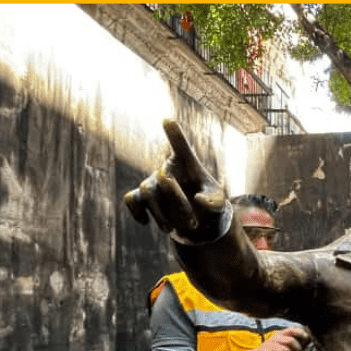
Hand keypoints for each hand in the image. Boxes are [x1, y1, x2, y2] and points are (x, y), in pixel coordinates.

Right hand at [123, 119, 228, 241]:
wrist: (198, 222)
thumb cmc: (210, 205)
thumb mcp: (220, 205)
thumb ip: (215, 203)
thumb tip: (198, 200)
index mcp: (188, 164)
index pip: (181, 147)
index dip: (174, 135)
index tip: (168, 120)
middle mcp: (167, 169)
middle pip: (164, 179)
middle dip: (177, 202)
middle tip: (192, 223)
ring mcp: (152, 182)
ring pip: (148, 193)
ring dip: (160, 214)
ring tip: (171, 230)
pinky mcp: (143, 198)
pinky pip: (131, 199)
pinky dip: (136, 212)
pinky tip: (146, 222)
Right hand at [251, 327, 310, 350]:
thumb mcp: (279, 346)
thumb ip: (289, 344)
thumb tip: (304, 345)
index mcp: (278, 335)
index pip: (291, 330)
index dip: (300, 333)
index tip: (307, 338)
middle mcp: (273, 339)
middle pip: (291, 341)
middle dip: (297, 350)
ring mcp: (269, 346)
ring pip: (286, 350)